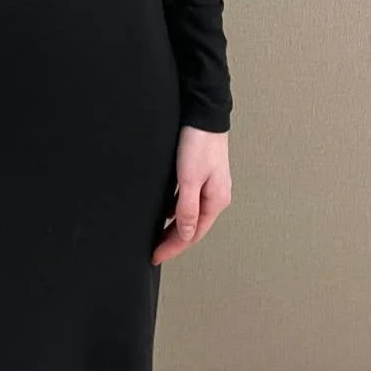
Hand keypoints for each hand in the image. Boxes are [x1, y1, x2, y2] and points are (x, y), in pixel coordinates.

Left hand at [151, 126, 231, 264]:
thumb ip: (187, 209)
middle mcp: (215, 195)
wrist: (204, 113)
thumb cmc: (199, 143)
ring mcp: (210, 185)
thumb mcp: (190, 179)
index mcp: (216, 200)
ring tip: (157, 236)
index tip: (156, 256)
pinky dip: (176, 210)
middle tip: (154, 250)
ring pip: (190, 214)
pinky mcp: (202, 173)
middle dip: (174, 240)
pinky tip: (165, 210)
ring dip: (175, 226)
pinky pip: (188, 200)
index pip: (193, 234)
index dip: (173, 247)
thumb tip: (187, 235)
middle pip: (193, 226)